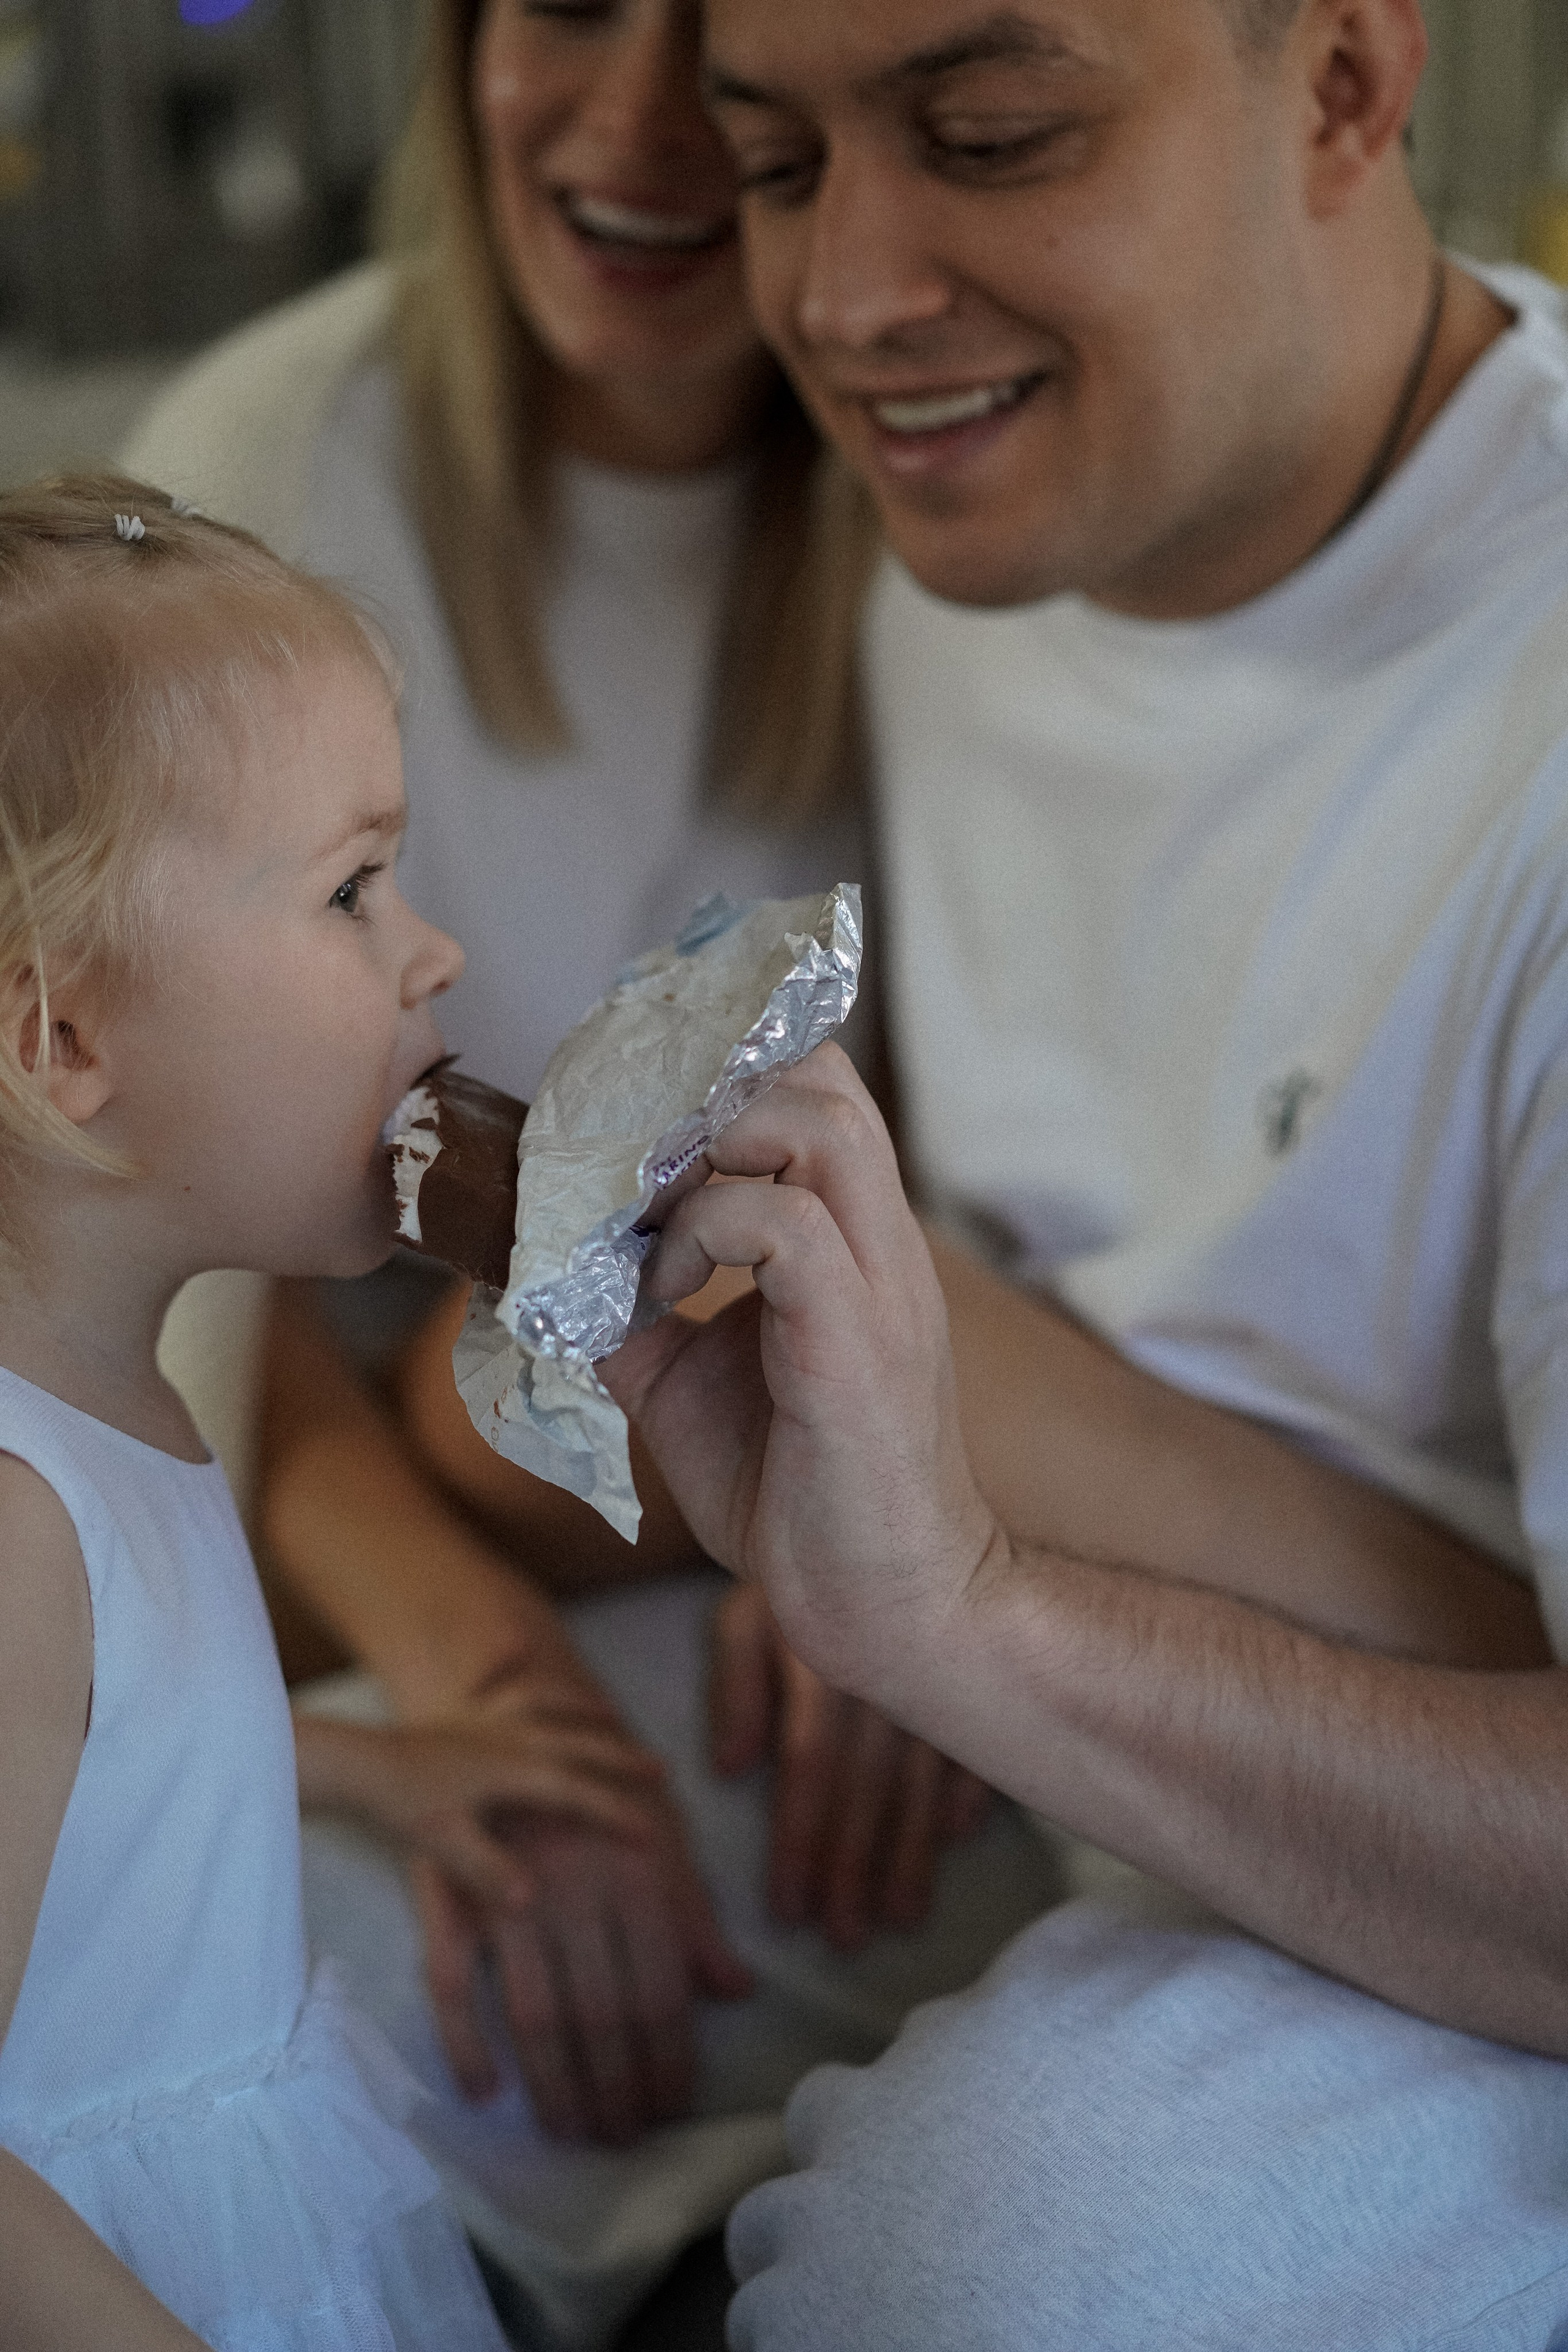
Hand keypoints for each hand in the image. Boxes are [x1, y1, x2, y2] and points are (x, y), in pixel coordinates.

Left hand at [295, 1693, 664, 1912]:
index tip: (651, 1831)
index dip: (617, 1813)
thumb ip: (488, 1872)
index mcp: (515, 1770)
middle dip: (622, 1757)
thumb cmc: (402, 1806)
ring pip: (547, 1703)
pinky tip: (516, 1643)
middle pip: (580, 1744)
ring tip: (608, 1712)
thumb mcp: (446, 1846)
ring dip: (581, 1707)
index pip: (579, 1794)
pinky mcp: (460, 1713)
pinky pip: (493, 1680)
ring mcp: (486, 1718)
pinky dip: (506, 1660)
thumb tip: (529, 1901)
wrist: (361, 1765)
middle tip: (661, 1768)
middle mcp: (511, 1736)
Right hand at [413, 1795, 751, 2141]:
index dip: (669, 2060)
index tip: (670, 2107)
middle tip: (622, 2139)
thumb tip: (737, 1991)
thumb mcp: (660, 1840)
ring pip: (536, 2013)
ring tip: (573, 2132)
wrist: (505, 1718)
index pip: (661, 1991)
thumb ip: (693, 1918)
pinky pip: (451, 1983)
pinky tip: (487, 2092)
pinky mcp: (449, 1895)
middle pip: (603, 2015)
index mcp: (636, 1875)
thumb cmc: (598, 1791)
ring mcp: (507, 1892)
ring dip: (555, 2085)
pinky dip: (466, 2044)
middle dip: (616, 2090)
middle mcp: (576, 1889)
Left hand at [601, 1044, 1001, 1704]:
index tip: (633, 1118)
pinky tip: (664, 1285)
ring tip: (650, 1216)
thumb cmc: (798, 1494)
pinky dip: (704, 1234)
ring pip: (816, 1124)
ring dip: (708, 1149)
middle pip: (820, 1075)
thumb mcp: (684, 1383)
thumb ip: (632, 1316)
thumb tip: (543, 1271)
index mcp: (850, 1237)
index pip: (814, 1083)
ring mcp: (878, 1284)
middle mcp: (878, 1240)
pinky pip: (785, 1226)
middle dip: (707, 1090)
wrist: (885, 1601)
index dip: (722, 1067)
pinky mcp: (856, 1340)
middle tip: (635, 1161)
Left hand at [710, 1580, 990, 1947]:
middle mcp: (885, 1677)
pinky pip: (977, 1743)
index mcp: (823, 1665)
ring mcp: (937, 1677)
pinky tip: (961, 1841)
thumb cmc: (795, 1572)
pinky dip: (971, 1793)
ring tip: (900, 1917)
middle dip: (854, 1869)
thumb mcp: (747, 1613)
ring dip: (911, 1853)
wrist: (875, 1503)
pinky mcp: (974, 1674)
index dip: (798, 1843)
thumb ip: (736, 1686)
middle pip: (868, 1790)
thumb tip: (726, 1772)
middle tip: (845, 1939)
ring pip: (923, 1781)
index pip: (808, 1770)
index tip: (786, 1912)